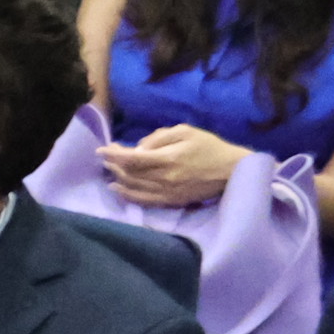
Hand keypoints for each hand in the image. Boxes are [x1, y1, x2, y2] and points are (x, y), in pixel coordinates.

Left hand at [100, 123, 250, 208]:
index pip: (131, 159)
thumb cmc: (209, 146)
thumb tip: (137, 149)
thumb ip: (158, 138)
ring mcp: (168, 193)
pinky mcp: (173, 202)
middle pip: (130, 174)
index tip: (101, 150)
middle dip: (114, 165)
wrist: (232, 171)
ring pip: (135, 188)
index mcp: (168, 159)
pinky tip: (119, 190)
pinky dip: (129, 196)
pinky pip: (145, 201)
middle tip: (106, 157)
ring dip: (118, 179)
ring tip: (108, 171)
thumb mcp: (185, 131)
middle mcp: (165, 178)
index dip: (113, 155)